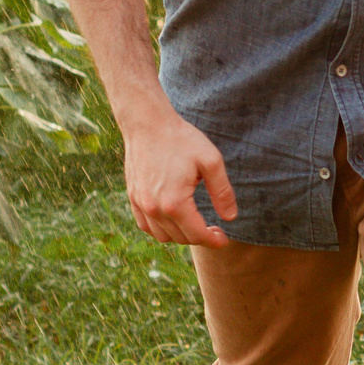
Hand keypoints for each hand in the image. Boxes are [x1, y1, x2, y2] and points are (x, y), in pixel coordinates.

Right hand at [121, 109, 235, 245]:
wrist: (148, 124)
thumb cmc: (181, 140)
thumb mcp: (211, 162)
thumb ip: (222, 192)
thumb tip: (231, 217)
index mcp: (174, 203)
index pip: (196, 235)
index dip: (213, 240)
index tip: (224, 240)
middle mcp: (154, 209)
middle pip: (180, 238)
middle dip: (200, 238)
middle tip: (215, 229)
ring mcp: (140, 204)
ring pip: (162, 236)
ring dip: (181, 236)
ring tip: (196, 225)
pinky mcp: (133, 197)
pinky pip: (146, 226)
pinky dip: (161, 230)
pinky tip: (174, 221)